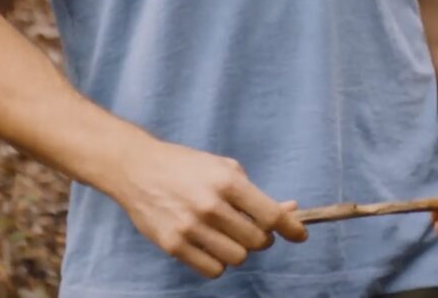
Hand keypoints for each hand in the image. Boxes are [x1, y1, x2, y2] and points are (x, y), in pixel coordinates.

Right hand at [98, 138, 306, 277]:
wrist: (137, 168)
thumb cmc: (186, 167)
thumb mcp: (224, 168)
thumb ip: (255, 193)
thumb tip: (290, 211)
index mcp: (227, 182)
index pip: (271, 215)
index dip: (292, 228)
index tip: (300, 235)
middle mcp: (210, 206)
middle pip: (257, 242)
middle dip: (261, 237)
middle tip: (252, 229)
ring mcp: (190, 228)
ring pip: (238, 258)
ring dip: (239, 250)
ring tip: (227, 236)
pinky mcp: (173, 245)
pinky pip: (212, 270)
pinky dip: (218, 262)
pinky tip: (211, 245)